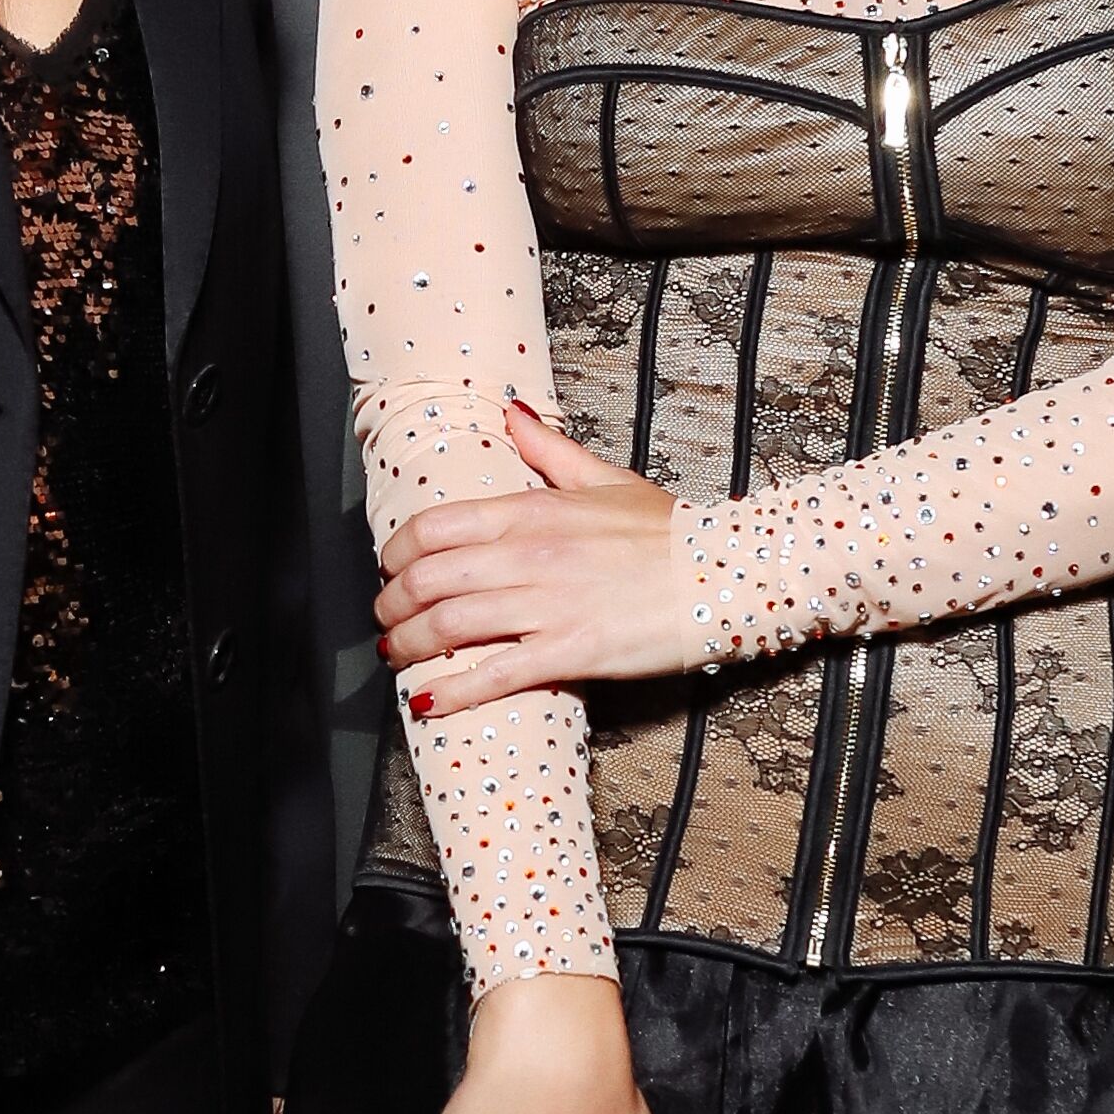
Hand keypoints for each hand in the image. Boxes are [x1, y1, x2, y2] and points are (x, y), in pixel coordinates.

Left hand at [377, 393, 702, 717]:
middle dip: (393, 602)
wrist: (726, 573)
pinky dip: (451, 691)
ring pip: (450, 624)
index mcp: (532, 510)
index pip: (436, 526)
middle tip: (387, 617)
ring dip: (410, 643)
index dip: (398, 551)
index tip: (391, 567)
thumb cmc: (669, 533)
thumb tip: (512, 413)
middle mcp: (530, 555)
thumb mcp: (605, 479)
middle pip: (429, 578)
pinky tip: (427, 700)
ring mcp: (547, 605)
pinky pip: (493, 674)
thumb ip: (549, 450)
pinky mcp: (569, 652)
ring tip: (399, 653)